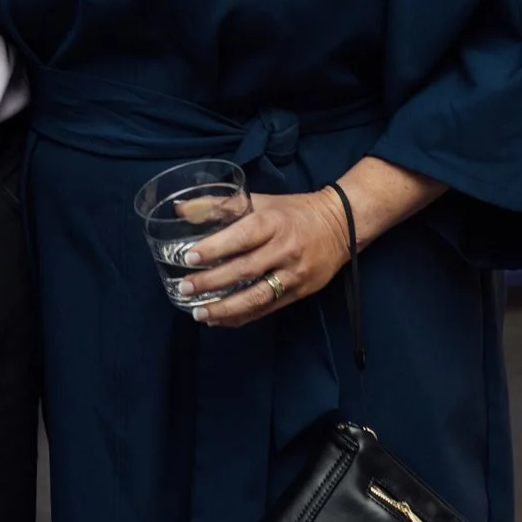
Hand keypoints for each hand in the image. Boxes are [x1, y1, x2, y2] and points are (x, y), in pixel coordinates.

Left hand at [180, 188, 352, 329]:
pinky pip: (267, 309)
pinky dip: (242, 316)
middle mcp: (284, 249)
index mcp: (272, 223)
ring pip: (257, 296)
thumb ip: (221, 205)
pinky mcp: (299, 293)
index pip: (241, 237)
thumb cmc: (292, 211)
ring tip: (199, 313)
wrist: (341, 225)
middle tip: (185, 288)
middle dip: (212, 282)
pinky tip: (220, 320)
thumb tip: (181, 209)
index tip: (189, 257)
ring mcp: (293, 274)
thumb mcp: (260, 201)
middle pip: (245, 270)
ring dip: (226, 308)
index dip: (215, 248)